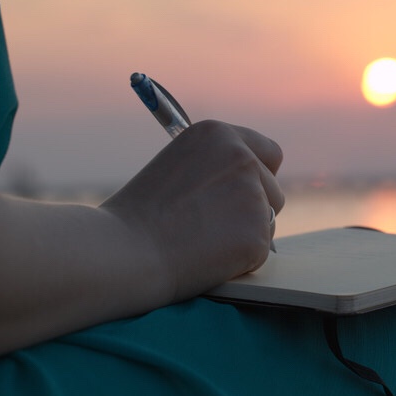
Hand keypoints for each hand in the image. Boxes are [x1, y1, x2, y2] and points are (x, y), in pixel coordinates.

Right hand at [101, 120, 283, 302]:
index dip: (260, 176)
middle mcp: (242, 157)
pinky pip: (260, 250)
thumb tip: (246, 185)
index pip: (268, 153)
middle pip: (273, 189)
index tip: (248, 193)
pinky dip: (240, 260)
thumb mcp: (177, 167)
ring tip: (201, 241)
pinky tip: (206, 258)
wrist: (123, 252)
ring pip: (269, 221)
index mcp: (218, 135)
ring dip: (246, 233)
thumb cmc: (138, 217)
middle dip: (254, 209)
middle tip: (214, 227)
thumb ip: (215, 168)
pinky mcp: (258, 233)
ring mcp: (254, 194)